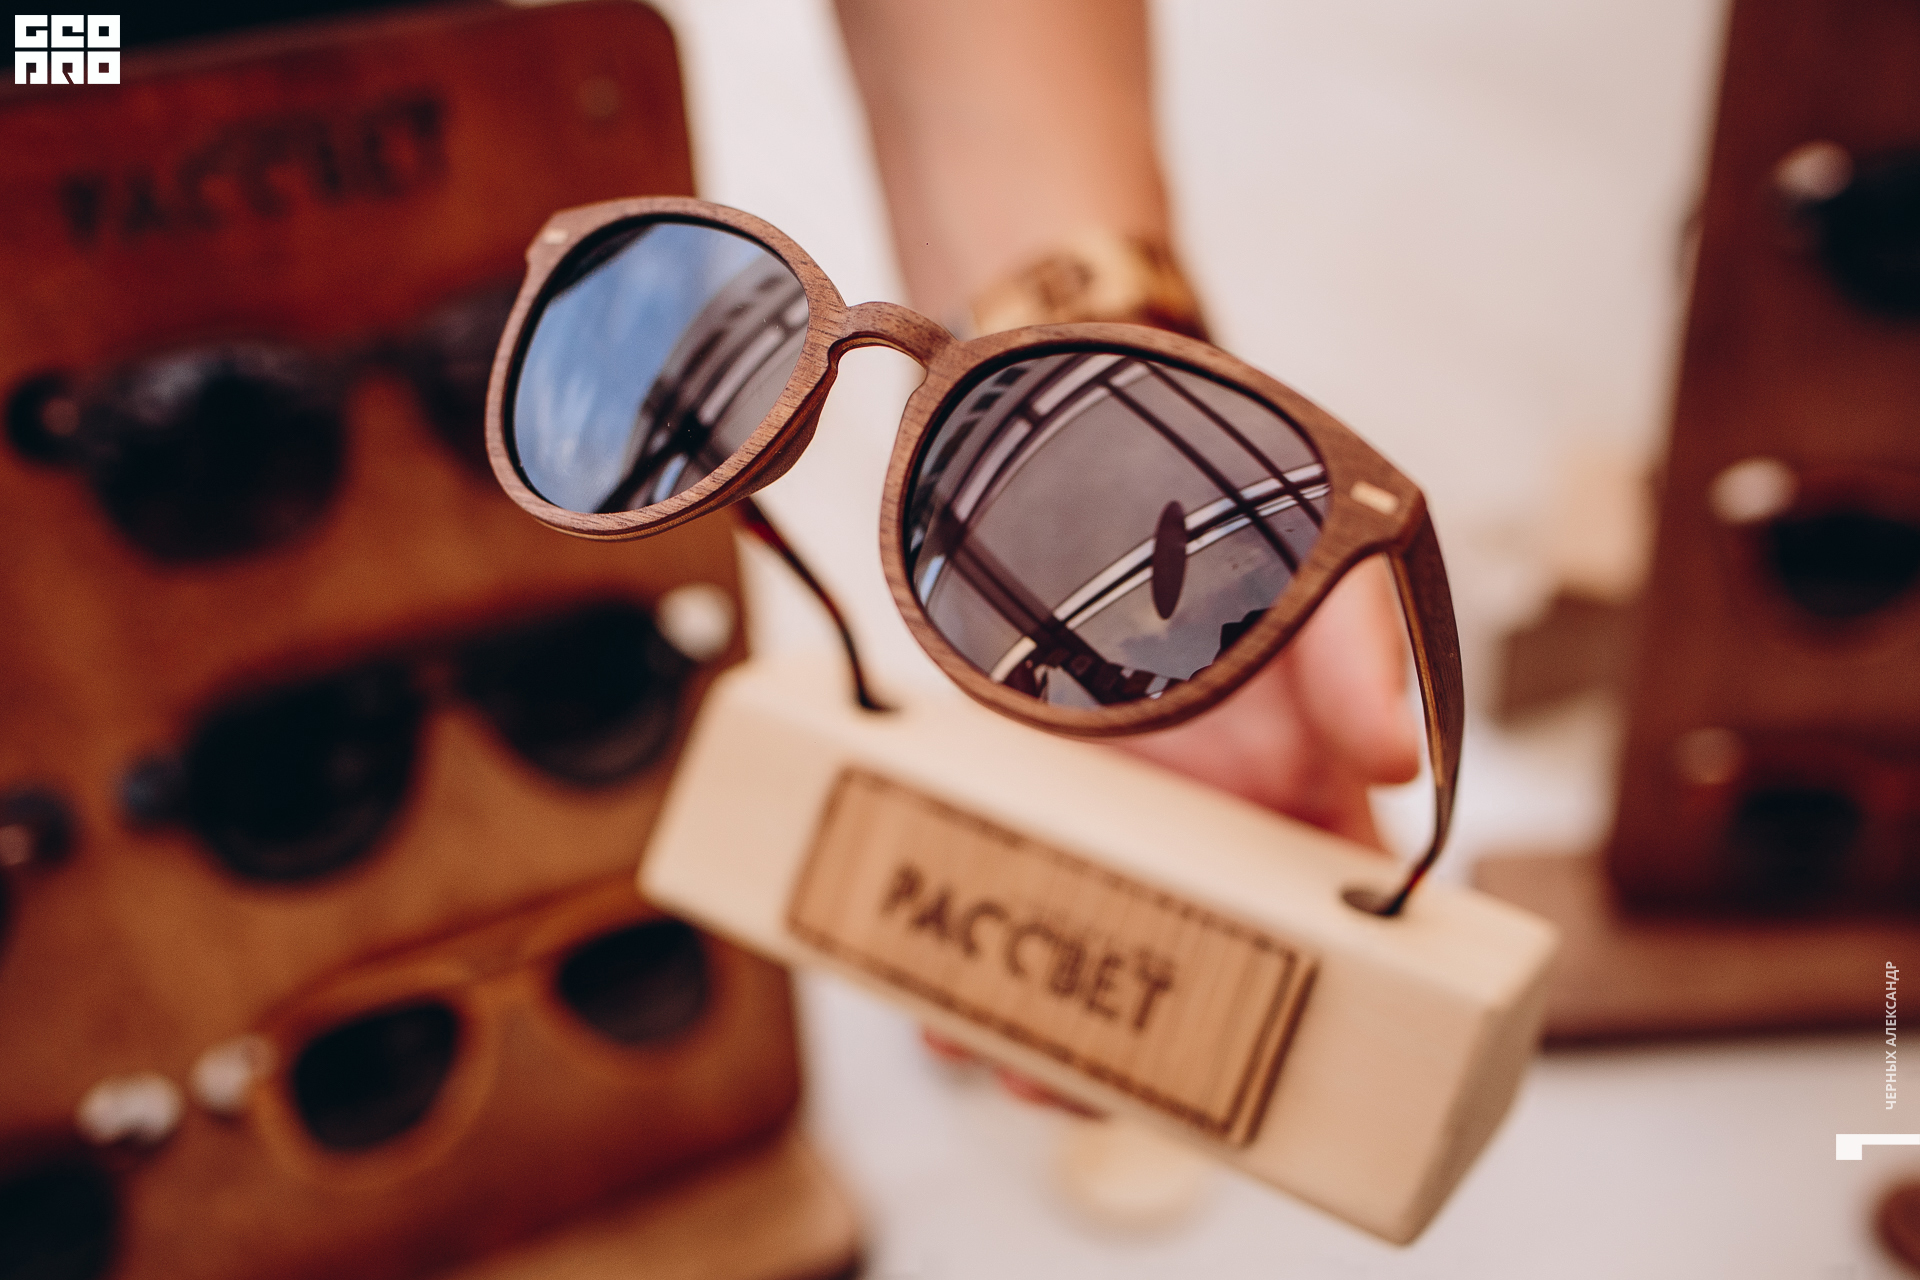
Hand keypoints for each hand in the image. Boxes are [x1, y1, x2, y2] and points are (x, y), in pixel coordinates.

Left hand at [921, 560, 1421, 1113]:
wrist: (1091, 468)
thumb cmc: (1227, 525)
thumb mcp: (1317, 580)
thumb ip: (1360, 656)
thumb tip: (1395, 760)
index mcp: (1301, 813)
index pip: (1325, 944)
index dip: (1289, 1023)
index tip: (1233, 1085)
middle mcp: (1206, 837)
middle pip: (1183, 982)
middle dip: (1129, 1054)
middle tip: (1063, 1086)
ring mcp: (1109, 823)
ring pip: (1078, 955)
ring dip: (1031, 1017)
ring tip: (972, 1047)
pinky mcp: (1021, 796)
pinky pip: (993, 891)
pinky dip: (955, 945)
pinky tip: (914, 982)